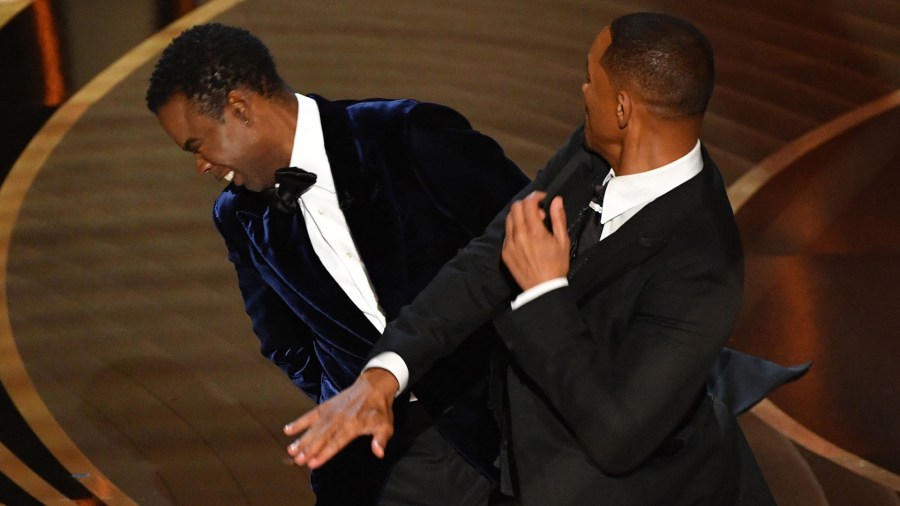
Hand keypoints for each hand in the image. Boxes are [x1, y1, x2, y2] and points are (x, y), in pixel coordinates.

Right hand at [284, 368, 398, 467]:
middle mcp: (339, 419)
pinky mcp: (326, 406)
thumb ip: (381, 440)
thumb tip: (379, 453)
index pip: (336, 442)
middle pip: (322, 437)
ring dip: (302, 439)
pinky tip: (288, 430)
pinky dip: (299, 422)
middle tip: (297, 460)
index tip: (313, 463)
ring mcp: (331, 412)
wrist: (374, 386)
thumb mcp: (386, 425)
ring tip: (291, 450)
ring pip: (314, 428)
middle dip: (309, 449)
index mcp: (353, 425)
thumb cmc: (380, 410)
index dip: (325, 453)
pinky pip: (310, 415)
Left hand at [502, 191, 569, 289]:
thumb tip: (556, 200)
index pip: (528, 203)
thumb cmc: (556, 265)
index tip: (543, 198)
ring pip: (509, 219)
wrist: (543, 288)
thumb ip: (558, 218)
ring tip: (532, 225)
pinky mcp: (505, 252)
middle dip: (527, 204)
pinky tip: (525, 237)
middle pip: (515, 207)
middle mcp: (519, 235)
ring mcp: (509, 244)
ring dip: (519, 215)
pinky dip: (515, 229)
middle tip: (539, 213)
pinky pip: (507, 233)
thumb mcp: (562, 241)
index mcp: (535, 231)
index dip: (535, 196)